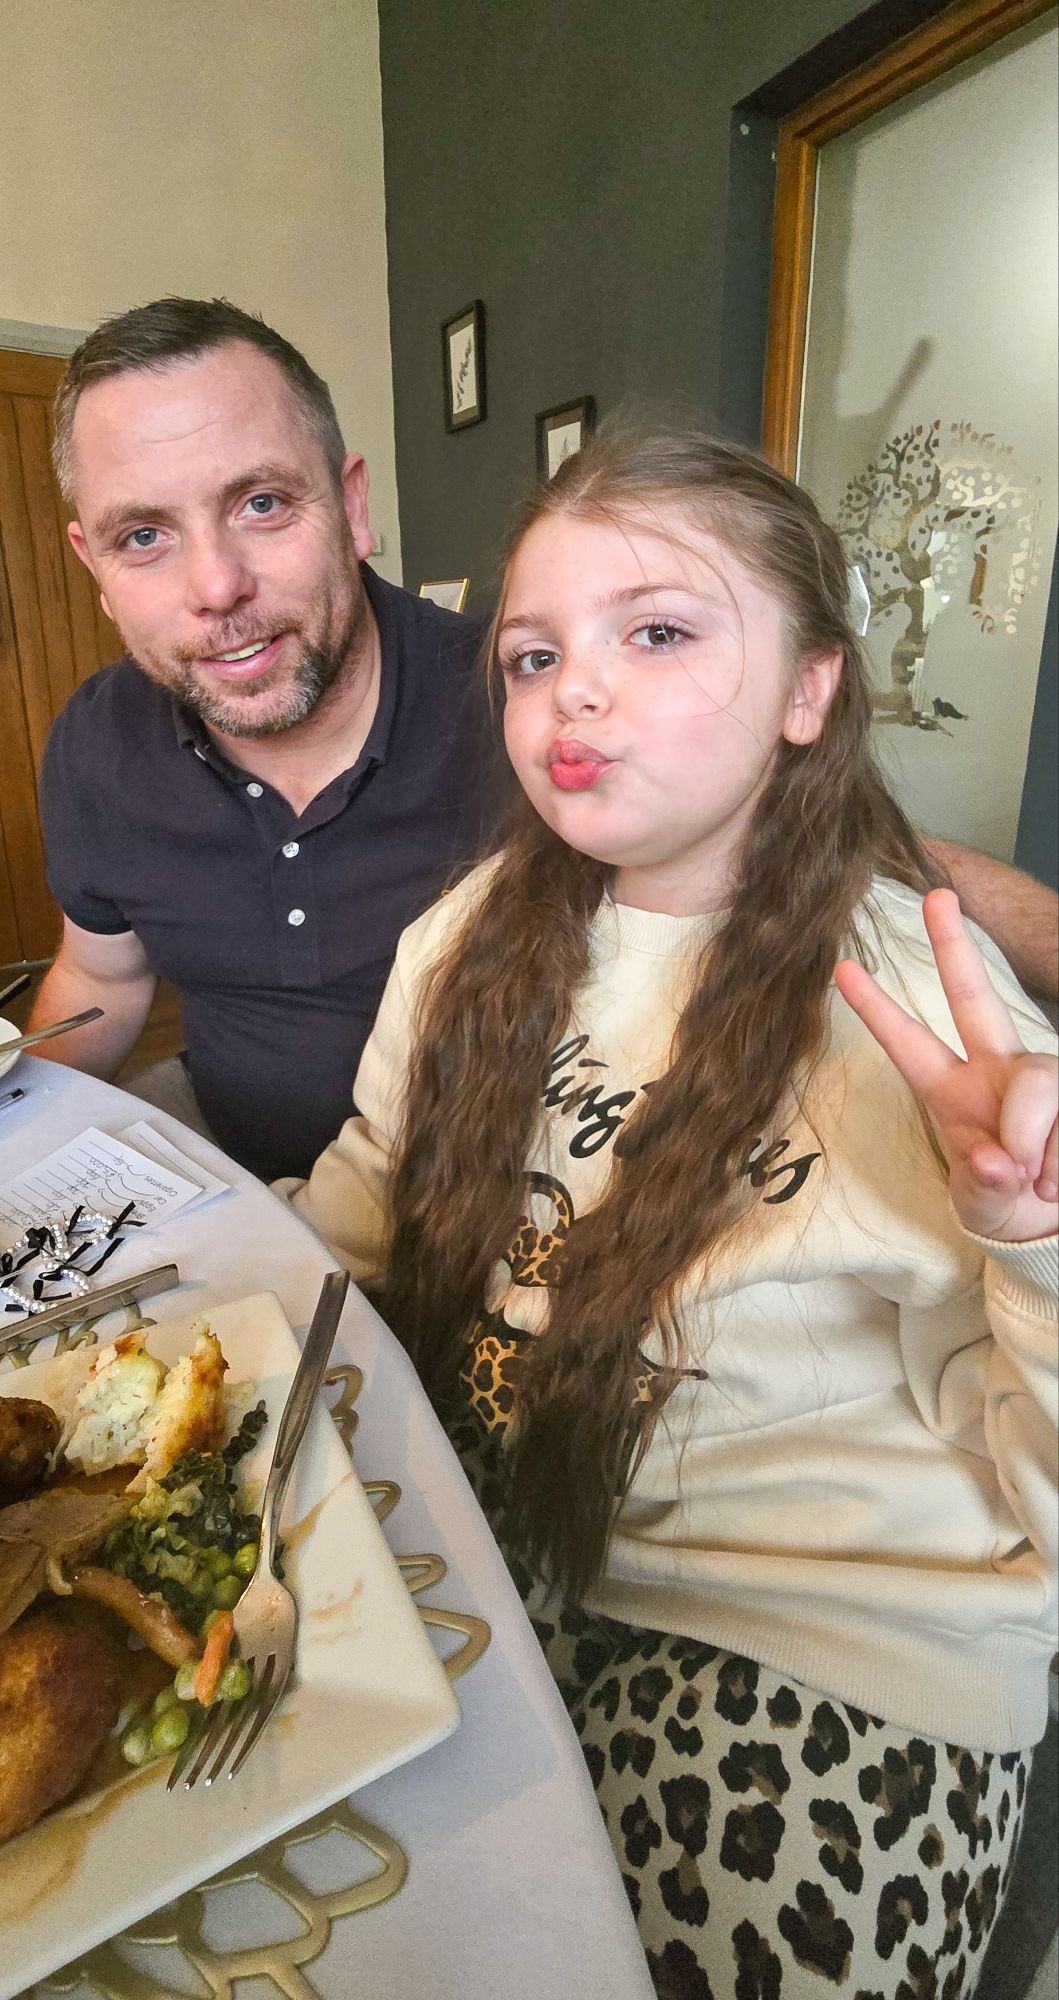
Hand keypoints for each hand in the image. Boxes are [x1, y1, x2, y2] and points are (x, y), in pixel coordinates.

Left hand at [835, 889, 1057, 1243]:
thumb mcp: (982, 1206)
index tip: (841, 967)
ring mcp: (1036, 1078)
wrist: (1054, 1224)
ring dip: (1032, 1137)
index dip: (877, 1008)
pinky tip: (1054, 1184)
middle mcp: (993, 1070)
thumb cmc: (1005, 1203)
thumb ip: (984, 1187)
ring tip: (1035, 1184)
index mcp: (950, 1091)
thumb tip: (997, 1160)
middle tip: (939, 898)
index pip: (909, 1043)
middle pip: (974, 998)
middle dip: (954, 948)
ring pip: (1037, 1082)